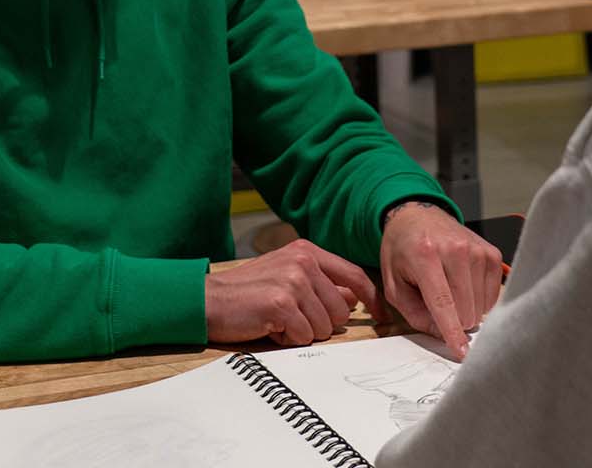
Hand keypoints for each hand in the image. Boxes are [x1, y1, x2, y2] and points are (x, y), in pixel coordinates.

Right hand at [205, 239, 381, 346]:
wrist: (209, 299)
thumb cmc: (248, 292)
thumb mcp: (288, 277)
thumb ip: (322, 283)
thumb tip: (353, 297)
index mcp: (307, 251)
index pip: (354, 275)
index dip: (372, 299)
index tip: (381, 316)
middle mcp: (303, 262)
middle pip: (341, 310)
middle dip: (321, 323)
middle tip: (293, 318)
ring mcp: (293, 281)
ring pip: (324, 326)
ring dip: (303, 332)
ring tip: (279, 321)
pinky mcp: (282, 303)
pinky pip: (305, 335)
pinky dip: (289, 338)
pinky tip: (271, 327)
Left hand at [378, 203, 503, 359]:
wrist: (418, 216)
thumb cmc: (402, 252)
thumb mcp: (394, 284)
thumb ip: (414, 313)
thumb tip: (441, 335)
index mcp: (425, 256)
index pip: (443, 302)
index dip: (452, 331)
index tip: (462, 353)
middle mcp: (455, 250)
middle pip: (466, 309)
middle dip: (454, 321)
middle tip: (438, 305)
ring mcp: (477, 250)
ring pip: (481, 306)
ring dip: (466, 309)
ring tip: (449, 289)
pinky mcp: (492, 253)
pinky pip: (493, 295)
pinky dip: (478, 300)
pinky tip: (464, 287)